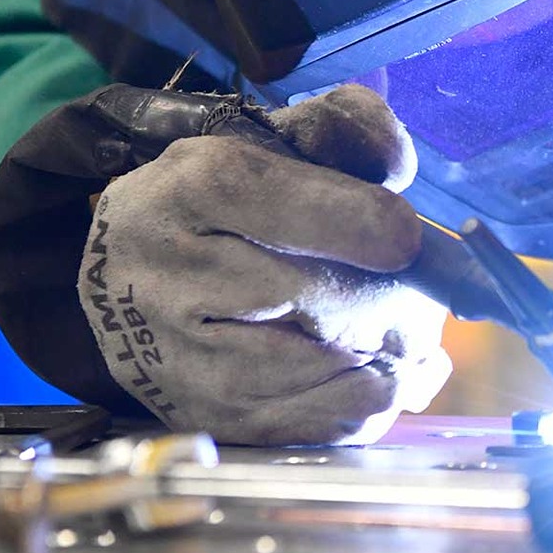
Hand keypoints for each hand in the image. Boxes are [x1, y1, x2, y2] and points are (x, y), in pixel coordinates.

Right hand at [78, 85, 451, 445]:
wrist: (130, 272)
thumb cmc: (228, 203)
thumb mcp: (276, 138)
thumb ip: (348, 128)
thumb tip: (398, 169)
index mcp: (195, 188)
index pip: (301, 209)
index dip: (374, 228)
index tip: (407, 240)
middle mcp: (174, 276)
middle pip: (326, 300)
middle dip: (397, 301)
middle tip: (422, 295)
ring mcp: (183, 359)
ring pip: (333, 369)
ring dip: (390, 352)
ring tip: (400, 330)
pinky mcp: (210, 417)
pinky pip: (325, 423)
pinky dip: (372, 397)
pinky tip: (376, 368)